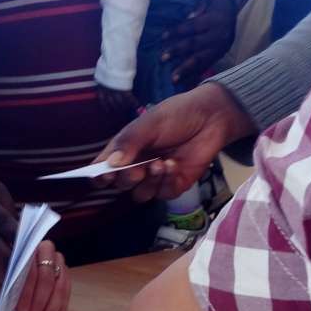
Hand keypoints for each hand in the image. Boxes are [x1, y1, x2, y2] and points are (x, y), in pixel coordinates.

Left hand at [15, 240, 70, 310]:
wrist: (13, 263)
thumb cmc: (0, 273)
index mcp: (26, 248)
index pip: (29, 273)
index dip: (26, 296)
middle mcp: (45, 250)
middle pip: (46, 279)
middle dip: (39, 305)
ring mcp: (57, 261)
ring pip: (59, 286)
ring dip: (51, 310)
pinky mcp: (65, 272)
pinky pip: (67, 290)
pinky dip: (62, 308)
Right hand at [94, 82, 254, 201]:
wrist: (211, 117)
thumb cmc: (177, 115)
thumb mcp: (149, 123)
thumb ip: (129, 142)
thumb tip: (110, 164)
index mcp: (125, 149)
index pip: (103, 168)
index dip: (99, 175)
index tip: (103, 176)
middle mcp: (136, 165)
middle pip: (120, 185)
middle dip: (127, 179)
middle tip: (138, 170)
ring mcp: (155, 177)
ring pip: (140, 195)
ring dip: (149, 182)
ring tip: (161, 163)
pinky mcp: (174, 185)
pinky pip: (163, 194)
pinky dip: (167, 181)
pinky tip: (174, 164)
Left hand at [161, 0, 235, 85]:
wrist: (235, 15)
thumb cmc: (217, 5)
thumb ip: (201, 5)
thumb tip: (189, 16)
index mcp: (215, 20)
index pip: (193, 27)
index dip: (177, 31)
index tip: (162, 37)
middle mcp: (218, 36)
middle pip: (195, 44)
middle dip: (178, 51)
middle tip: (162, 58)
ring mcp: (219, 48)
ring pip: (201, 59)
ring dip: (186, 69)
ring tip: (173, 78)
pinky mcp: (219, 56)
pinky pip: (206, 66)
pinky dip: (195, 75)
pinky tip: (185, 83)